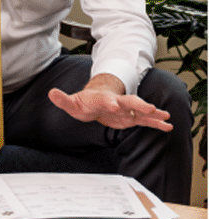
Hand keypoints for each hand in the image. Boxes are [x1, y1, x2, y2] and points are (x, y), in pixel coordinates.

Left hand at [48, 73, 171, 131]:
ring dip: (151, 112)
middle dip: (138, 104)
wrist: (95, 100)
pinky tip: (167, 126)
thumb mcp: (71, 102)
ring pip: (140, 110)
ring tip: (165, 116)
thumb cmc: (84, 101)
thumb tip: (51, 93)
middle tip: (149, 107)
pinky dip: (156, 122)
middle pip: (128, 101)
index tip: (114, 105)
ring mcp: (125, 109)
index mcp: (101, 98)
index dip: (109, 102)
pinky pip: (145, 120)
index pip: (105, 100)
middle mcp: (116, 102)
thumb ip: (63, 99)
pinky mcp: (130, 118)